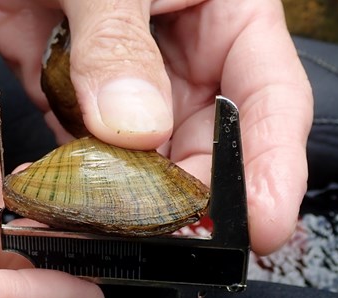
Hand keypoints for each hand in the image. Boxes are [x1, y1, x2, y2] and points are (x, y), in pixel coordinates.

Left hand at [0, 0, 312, 254]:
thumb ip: (119, 42)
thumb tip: (135, 129)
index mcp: (227, 15)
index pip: (269, 100)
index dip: (273, 167)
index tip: (264, 225)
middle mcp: (185, 58)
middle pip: (207, 145)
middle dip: (193, 196)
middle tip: (174, 236)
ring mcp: (128, 85)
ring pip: (145, 160)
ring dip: (130, 199)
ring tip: (112, 226)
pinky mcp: (75, 97)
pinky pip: (85, 152)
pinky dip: (76, 181)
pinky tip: (64, 202)